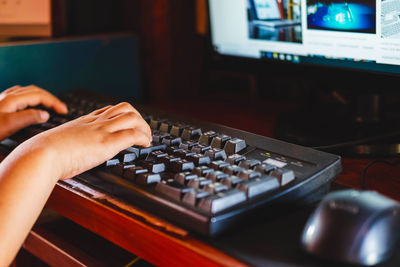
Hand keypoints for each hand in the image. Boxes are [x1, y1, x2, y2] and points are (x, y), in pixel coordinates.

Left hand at [0, 85, 67, 139]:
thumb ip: (29, 118)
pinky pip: (19, 96)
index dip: (54, 102)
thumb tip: (46, 115)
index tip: (64, 111)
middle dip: (51, 98)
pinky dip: (31, 98)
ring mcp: (3, 100)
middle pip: (35, 91)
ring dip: (42, 97)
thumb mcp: (10, 125)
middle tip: (61, 108)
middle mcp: (8, 96)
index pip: (40, 96)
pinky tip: (30, 103)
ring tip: (50, 104)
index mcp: (12, 99)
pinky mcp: (0, 106)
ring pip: (27, 92)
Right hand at [16, 102, 151, 180]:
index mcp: (84, 121)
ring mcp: (102, 130)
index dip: (123, 115)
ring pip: (132, 118)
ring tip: (147, 139)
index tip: (128, 124)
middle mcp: (95, 122)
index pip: (109, 110)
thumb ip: (66, 144)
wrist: (41, 154)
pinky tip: (145, 145)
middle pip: (124, 108)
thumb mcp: (57, 143)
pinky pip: (133, 134)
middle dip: (138, 118)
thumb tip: (64, 155)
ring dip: (144, 128)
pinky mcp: (107, 142)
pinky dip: (143, 138)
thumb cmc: (43, 153)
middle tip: (142, 131)